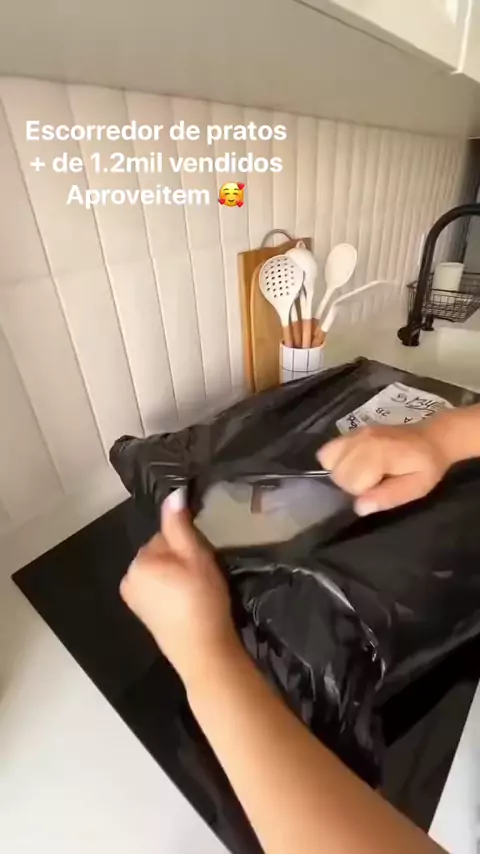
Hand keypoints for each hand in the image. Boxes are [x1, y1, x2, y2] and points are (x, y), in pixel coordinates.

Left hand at [120, 489, 237, 685]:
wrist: (204, 652)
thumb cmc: (202, 600)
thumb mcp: (196, 556)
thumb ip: (180, 524)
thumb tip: (173, 493)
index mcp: (139, 561)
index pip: (166, 535)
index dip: (189, 545)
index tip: (203, 562)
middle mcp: (129, 577)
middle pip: (161, 552)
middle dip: (180, 560)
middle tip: (202, 578)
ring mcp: (134, 598)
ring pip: (161, 571)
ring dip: (177, 576)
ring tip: (198, 592)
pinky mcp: (143, 614)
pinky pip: (159, 590)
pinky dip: (172, 592)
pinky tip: (189, 604)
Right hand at [318, 423, 449, 515]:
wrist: (431, 438)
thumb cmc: (426, 466)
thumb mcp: (416, 488)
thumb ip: (388, 497)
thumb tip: (359, 507)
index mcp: (380, 454)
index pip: (352, 483)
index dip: (364, 493)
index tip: (381, 489)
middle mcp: (362, 440)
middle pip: (337, 473)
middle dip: (351, 484)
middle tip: (374, 483)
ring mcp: (355, 433)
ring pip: (328, 461)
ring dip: (342, 473)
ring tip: (362, 474)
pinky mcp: (350, 432)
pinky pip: (328, 450)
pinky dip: (334, 461)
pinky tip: (352, 465)